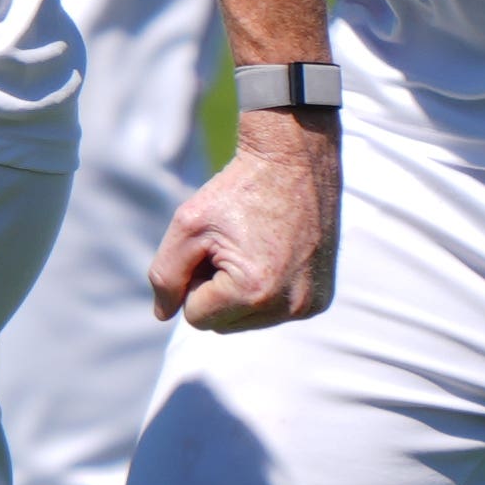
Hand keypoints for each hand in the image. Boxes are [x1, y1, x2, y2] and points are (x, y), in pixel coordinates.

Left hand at [151, 116, 335, 330]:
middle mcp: (290, 305)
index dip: (192, 280)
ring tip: (252, 249)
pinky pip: (275, 311)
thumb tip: (163, 315)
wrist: (294, 159)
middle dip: (215, 291)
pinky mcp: (321, 299)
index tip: (210, 246)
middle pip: (223, 325)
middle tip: (230, 245)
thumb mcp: (187, 225)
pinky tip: (273, 256)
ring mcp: (311, 304)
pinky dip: (265, 291)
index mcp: (255, 291)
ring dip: (239, 293)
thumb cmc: (237, 189)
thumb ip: (165, 275)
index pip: (196, 318)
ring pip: (248, 321)